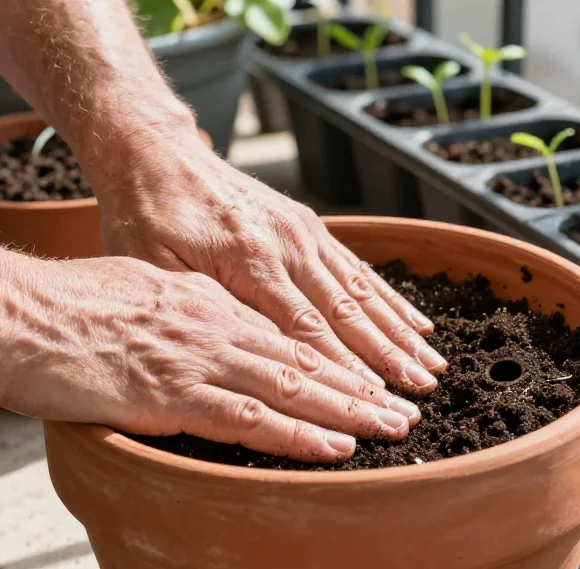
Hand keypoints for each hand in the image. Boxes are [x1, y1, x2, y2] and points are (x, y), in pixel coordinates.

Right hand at [0, 256, 420, 461]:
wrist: (8, 310)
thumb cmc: (54, 308)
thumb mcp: (128, 292)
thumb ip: (171, 314)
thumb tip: (192, 336)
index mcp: (199, 300)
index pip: (279, 332)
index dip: (329, 357)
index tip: (365, 376)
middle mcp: (210, 322)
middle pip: (300, 357)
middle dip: (358, 384)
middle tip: (403, 405)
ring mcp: (195, 356)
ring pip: (291, 385)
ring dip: (348, 410)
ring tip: (391, 427)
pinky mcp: (171, 392)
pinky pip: (251, 417)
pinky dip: (300, 434)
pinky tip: (336, 445)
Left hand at [93, 133, 446, 395]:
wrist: (158, 154)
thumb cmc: (147, 216)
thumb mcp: (154, 267)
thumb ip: (205, 307)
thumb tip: (252, 353)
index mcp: (249, 259)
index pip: (304, 328)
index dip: (342, 370)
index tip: (373, 403)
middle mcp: (286, 244)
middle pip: (345, 312)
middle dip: (386, 357)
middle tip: (419, 393)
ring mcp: (302, 232)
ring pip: (360, 292)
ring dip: (398, 332)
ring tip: (431, 365)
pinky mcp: (308, 226)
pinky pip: (357, 268)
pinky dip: (390, 298)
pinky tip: (417, 321)